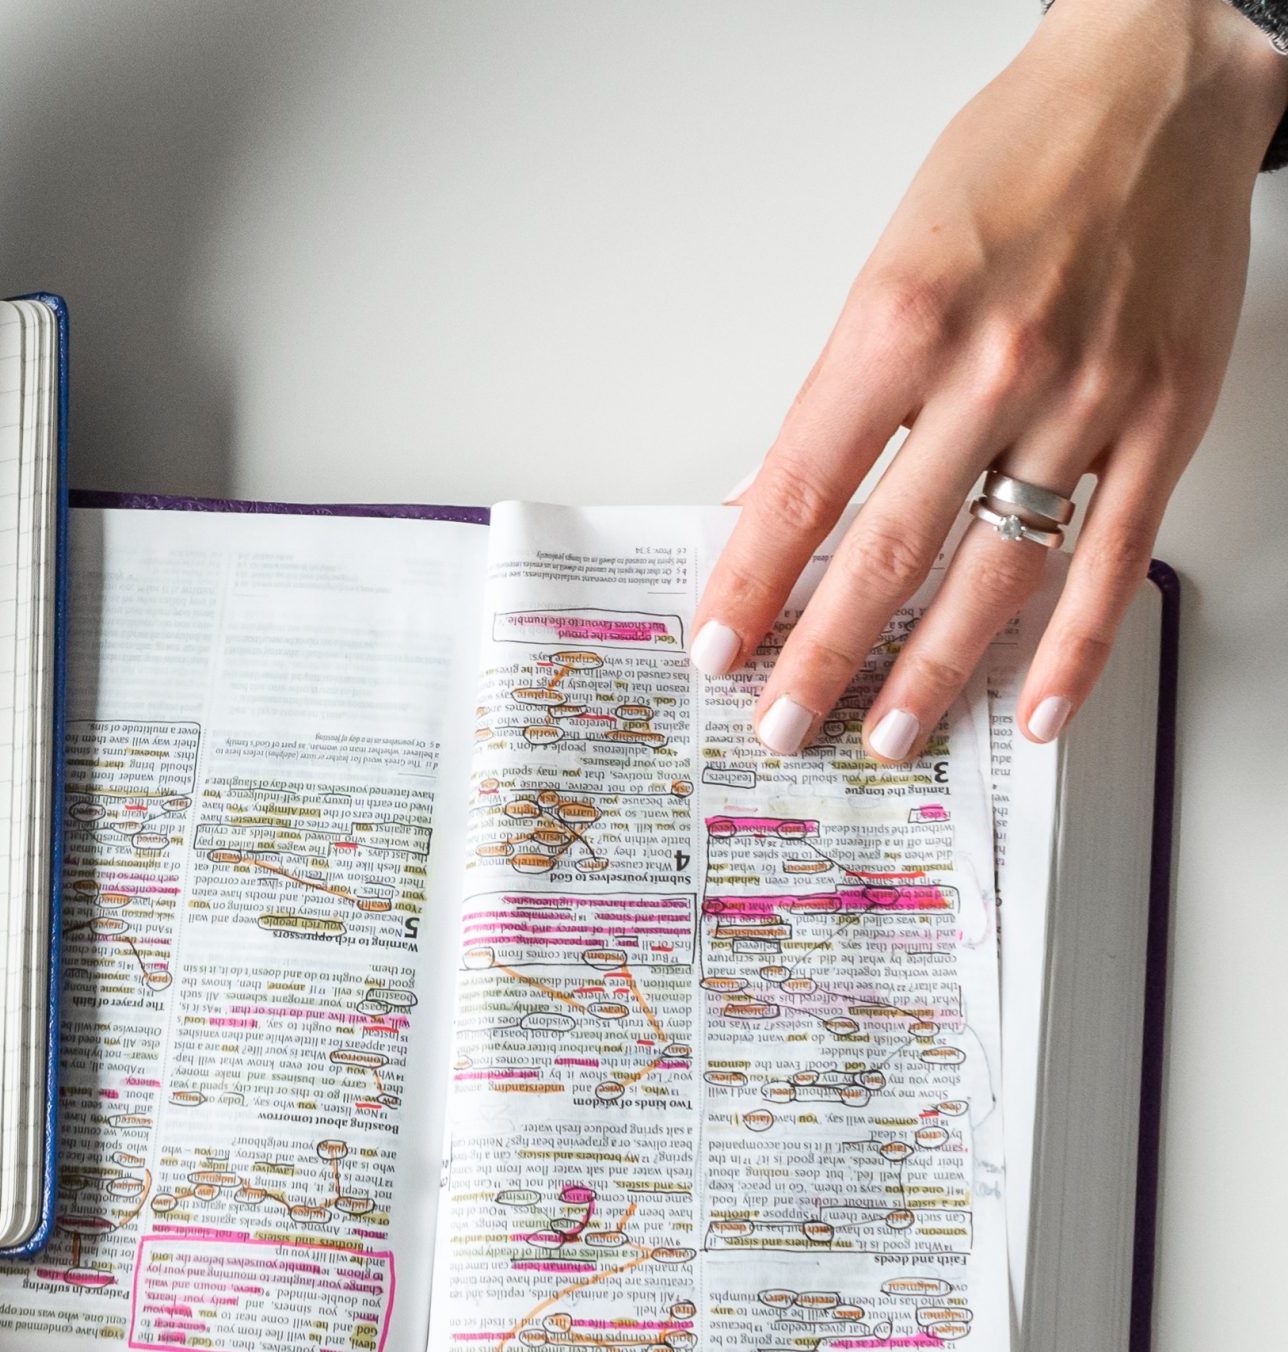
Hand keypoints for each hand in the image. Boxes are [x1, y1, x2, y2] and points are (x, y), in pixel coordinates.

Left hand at [692, 0, 1287, 756]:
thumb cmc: (1017, 161)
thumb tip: (766, 501)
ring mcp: (1086, 400)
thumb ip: (833, 397)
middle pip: (888, 552)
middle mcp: (994, 367)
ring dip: (932, 672)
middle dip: (825, 656)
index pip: (800, 491)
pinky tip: (1034, 710)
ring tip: (884, 735)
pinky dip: (1072, 651)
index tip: (718, 651)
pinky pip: (1111, 563)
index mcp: (901, 324)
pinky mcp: (1164, 419)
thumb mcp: (887, 267)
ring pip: (995, 574)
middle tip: (784, 727)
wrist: (1162, 85)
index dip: (752, 585)